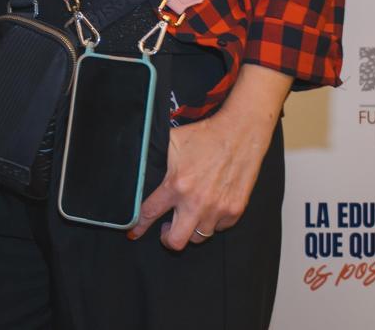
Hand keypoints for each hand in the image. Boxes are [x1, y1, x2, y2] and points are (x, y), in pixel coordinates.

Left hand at [127, 62, 289, 248]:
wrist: (240, 133)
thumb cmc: (204, 135)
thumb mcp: (172, 141)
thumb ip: (154, 156)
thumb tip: (137, 164)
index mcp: (177, 185)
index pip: (150, 213)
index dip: (139, 226)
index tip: (134, 233)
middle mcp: (196, 202)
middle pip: (176, 242)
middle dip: (167, 239)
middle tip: (166, 228)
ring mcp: (218, 209)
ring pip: (198, 238)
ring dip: (190, 229)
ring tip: (188, 215)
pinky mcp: (235, 210)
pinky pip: (219, 228)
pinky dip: (212, 222)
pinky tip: (208, 208)